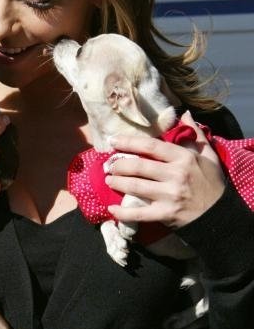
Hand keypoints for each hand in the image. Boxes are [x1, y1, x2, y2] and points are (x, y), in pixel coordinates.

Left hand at [106, 111, 224, 228]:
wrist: (219, 214)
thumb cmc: (211, 183)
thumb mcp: (208, 156)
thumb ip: (195, 135)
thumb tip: (185, 114)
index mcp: (184, 158)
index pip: (151, 146)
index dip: (129, 142)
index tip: (113, 141)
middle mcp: (175, 175)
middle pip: (139, 166)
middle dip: (119, 164)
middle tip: (109, 165)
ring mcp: (169, 195)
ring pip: (135, 187)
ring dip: (118, 183)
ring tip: (109, 179)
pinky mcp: (165, 214)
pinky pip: (139, 213)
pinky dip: (123, 213)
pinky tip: (112, 210)